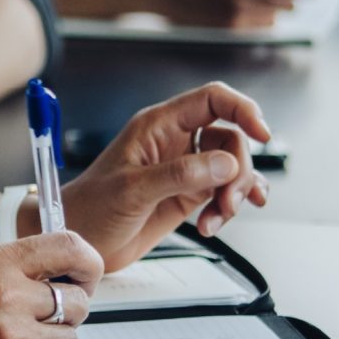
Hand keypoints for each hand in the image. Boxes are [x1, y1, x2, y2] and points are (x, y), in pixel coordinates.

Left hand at [61, 82, 273, 269]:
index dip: (242, 109)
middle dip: (239, 169)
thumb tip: (225, 164)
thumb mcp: (133, 190)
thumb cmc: (90, 207)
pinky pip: (224, 191)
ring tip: (220, 216)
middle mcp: (175, 142)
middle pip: (230, 138)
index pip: (212, 100)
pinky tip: (219, 221)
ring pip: (231, 167)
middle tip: (229, 200)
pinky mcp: (187, 194)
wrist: (77, 239)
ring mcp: (184, 168)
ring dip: (236, 192)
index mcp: (159, 126)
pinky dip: (230, 206)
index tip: (262, 133)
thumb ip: (181, 175)